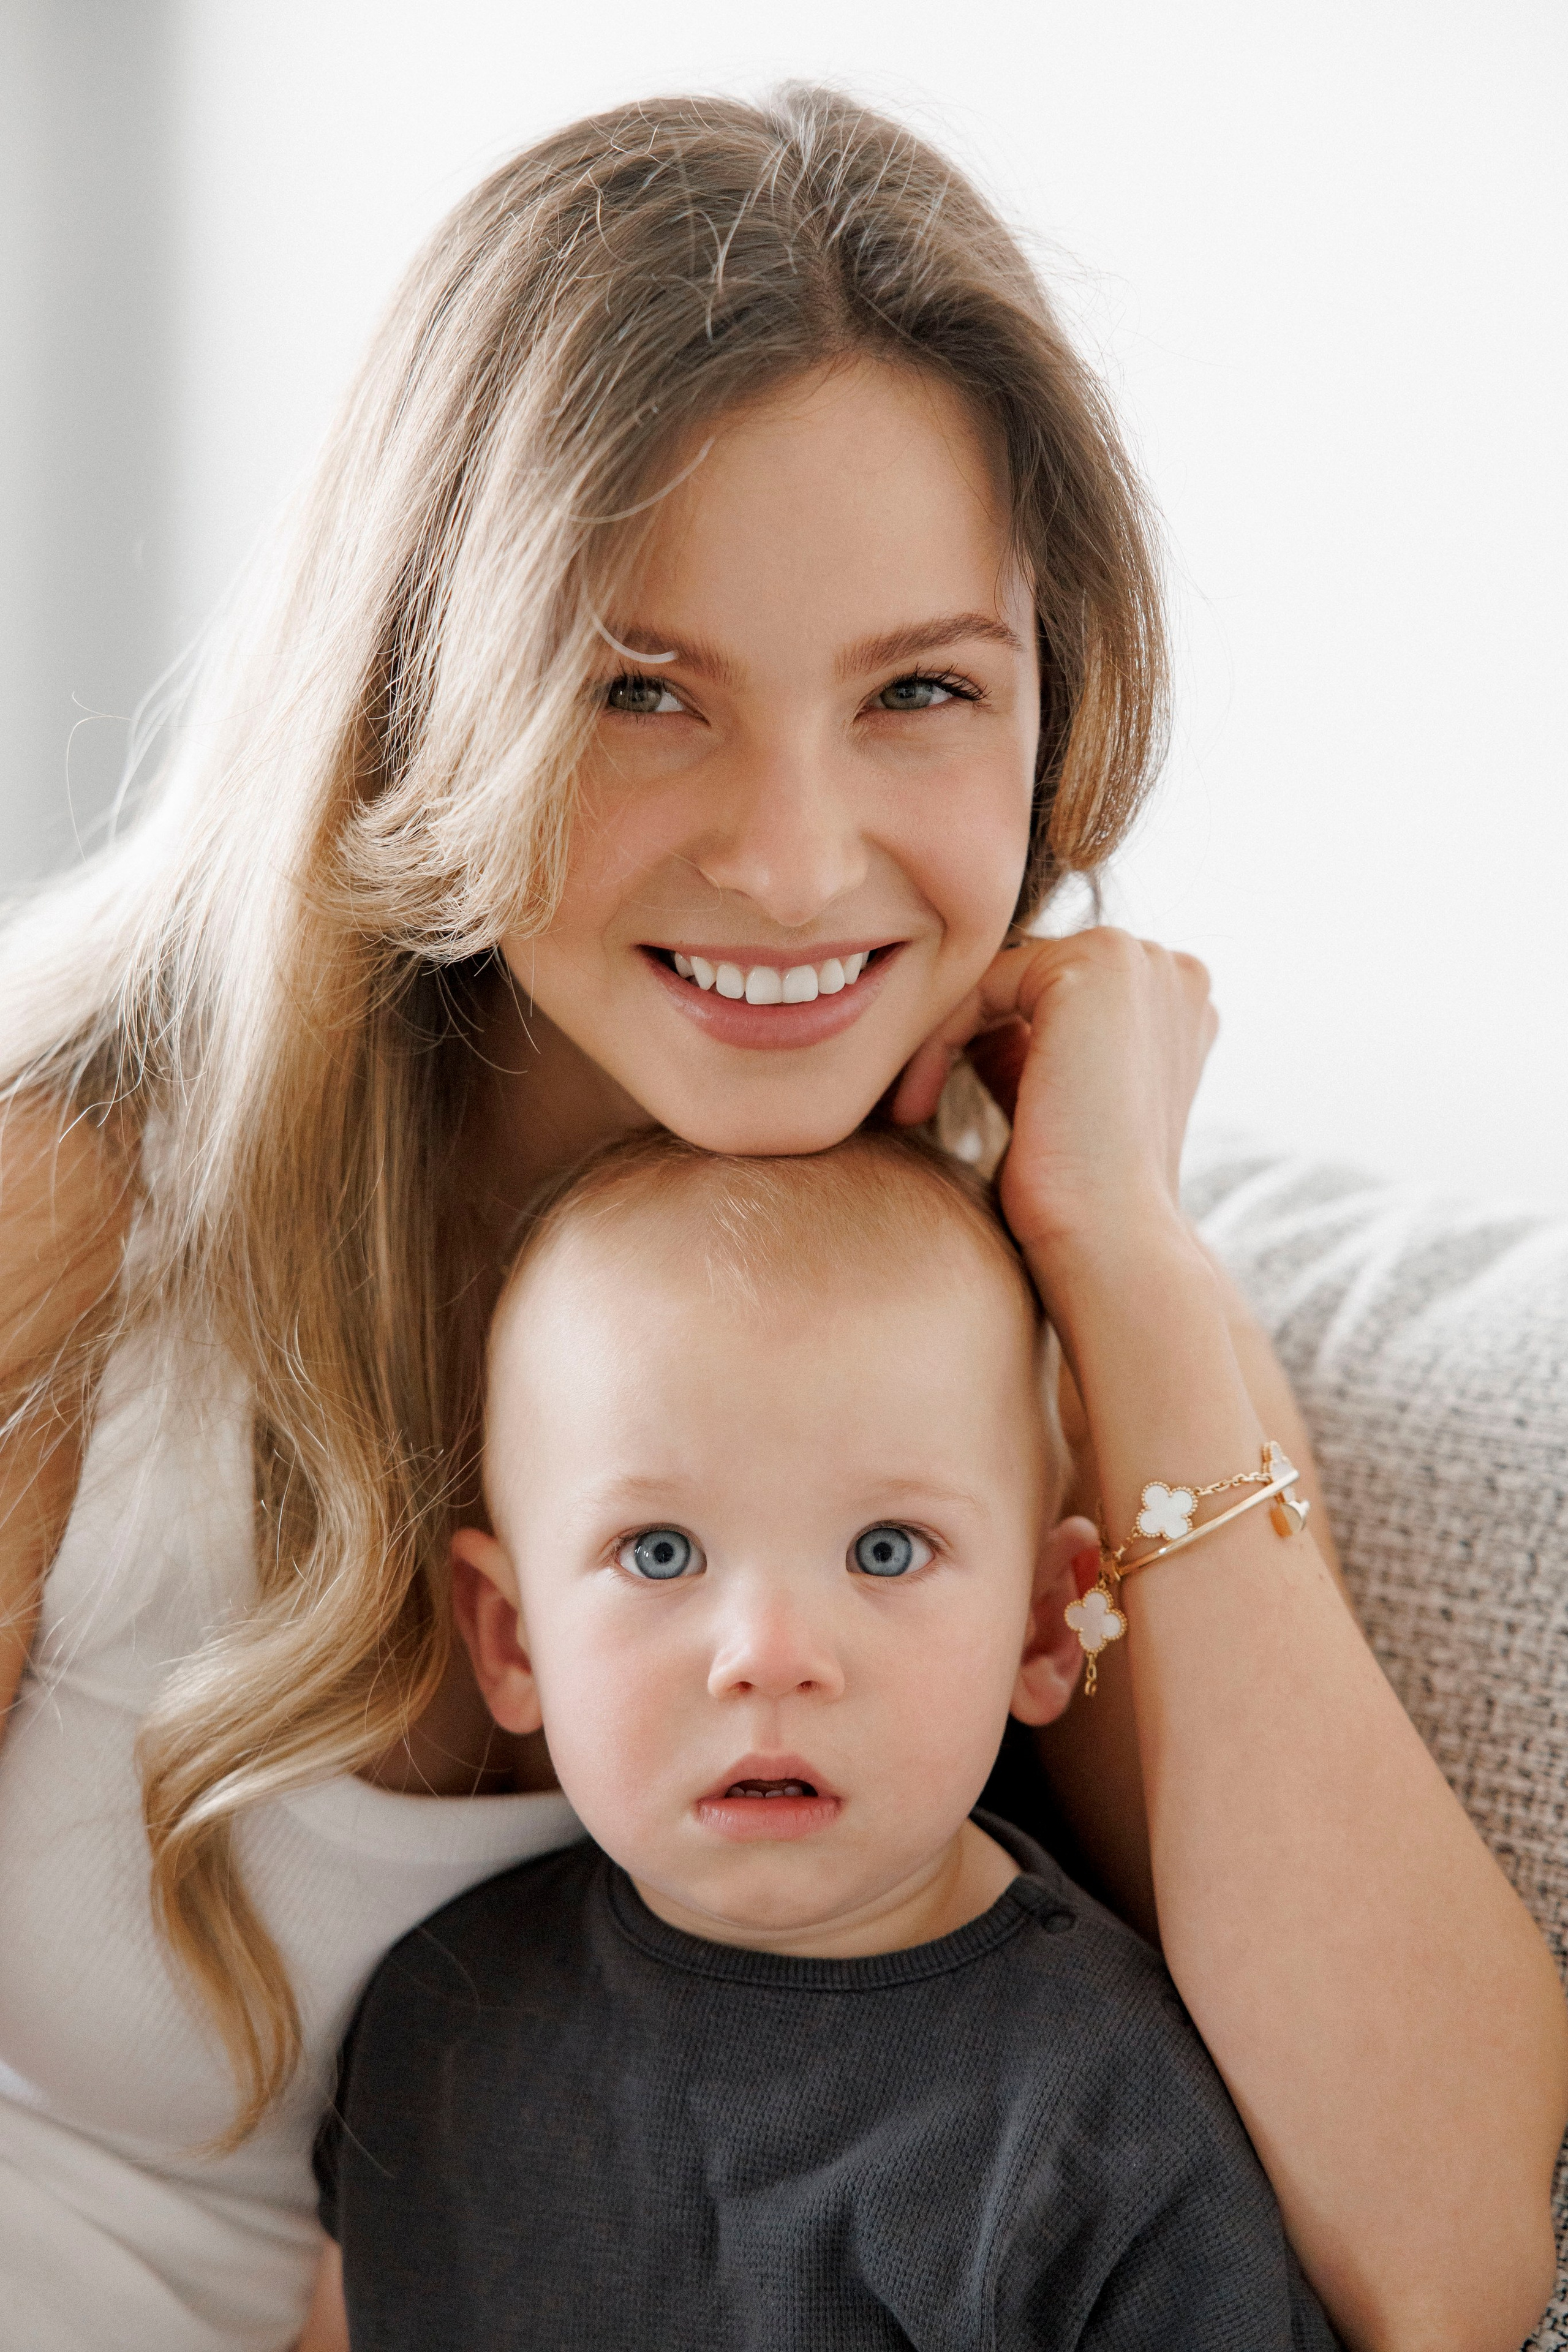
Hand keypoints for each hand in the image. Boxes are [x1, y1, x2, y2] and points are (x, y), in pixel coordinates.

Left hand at [892, 928, 1217, 1266]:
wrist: (1111, 1244)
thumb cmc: (1078, 1198)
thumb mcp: (1053, 1104)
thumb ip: (1028, 1052)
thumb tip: (976, 1031)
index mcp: (1170, 1003)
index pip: (1043, 994)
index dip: (983, 1042)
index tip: (934, 1103)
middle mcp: (1165, 967)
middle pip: (1017, 977)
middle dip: (958, 1035)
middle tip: (911, 1102)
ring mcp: (1137, 958)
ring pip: (992, 978)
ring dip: (940, 1040)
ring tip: (911, 1109)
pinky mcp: (1096, 962)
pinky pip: (979, 983)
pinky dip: (937, 1040)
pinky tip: (917, 1106)